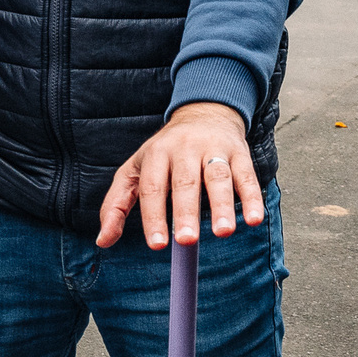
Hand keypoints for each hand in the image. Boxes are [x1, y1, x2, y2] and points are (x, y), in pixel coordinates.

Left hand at [96, 103, 262, 249]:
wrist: (204, 112)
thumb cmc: (165, 151)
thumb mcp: (135, 170)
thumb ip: (117, 204)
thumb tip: (103, 240)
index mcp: (156, 154)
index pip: (152, 187)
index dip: (154, 215)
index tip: (157, 244)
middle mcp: (185, 149)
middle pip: (185, 182)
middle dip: (186, 212)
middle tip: (186, 240)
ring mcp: (214, 149)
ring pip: (218, 177)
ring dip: (222, 205)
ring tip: (224, 232)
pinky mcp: (239, 153)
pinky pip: (247, 176)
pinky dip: (252, 197)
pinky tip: (254, 219)